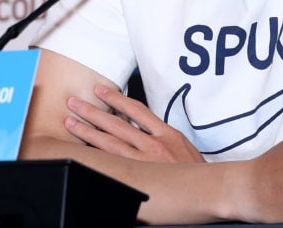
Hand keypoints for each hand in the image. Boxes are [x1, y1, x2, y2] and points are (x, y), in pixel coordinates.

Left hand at [64, 85, 204, 163]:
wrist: (213, 191)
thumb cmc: (199, 174)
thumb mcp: (185, 149)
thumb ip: (165, 139)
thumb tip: (146, 131)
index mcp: (167, 134)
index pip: (137, 110)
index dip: (116, 99)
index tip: (101, 91)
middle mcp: (154, 145)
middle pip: (117, 123)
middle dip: (93, 111)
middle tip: (74, 102)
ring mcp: (145, 162)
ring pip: (110, 142)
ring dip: (88, 131)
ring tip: (70, 122)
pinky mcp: (141, 177)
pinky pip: (114, 163)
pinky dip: (98, 155)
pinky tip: (83, 152)